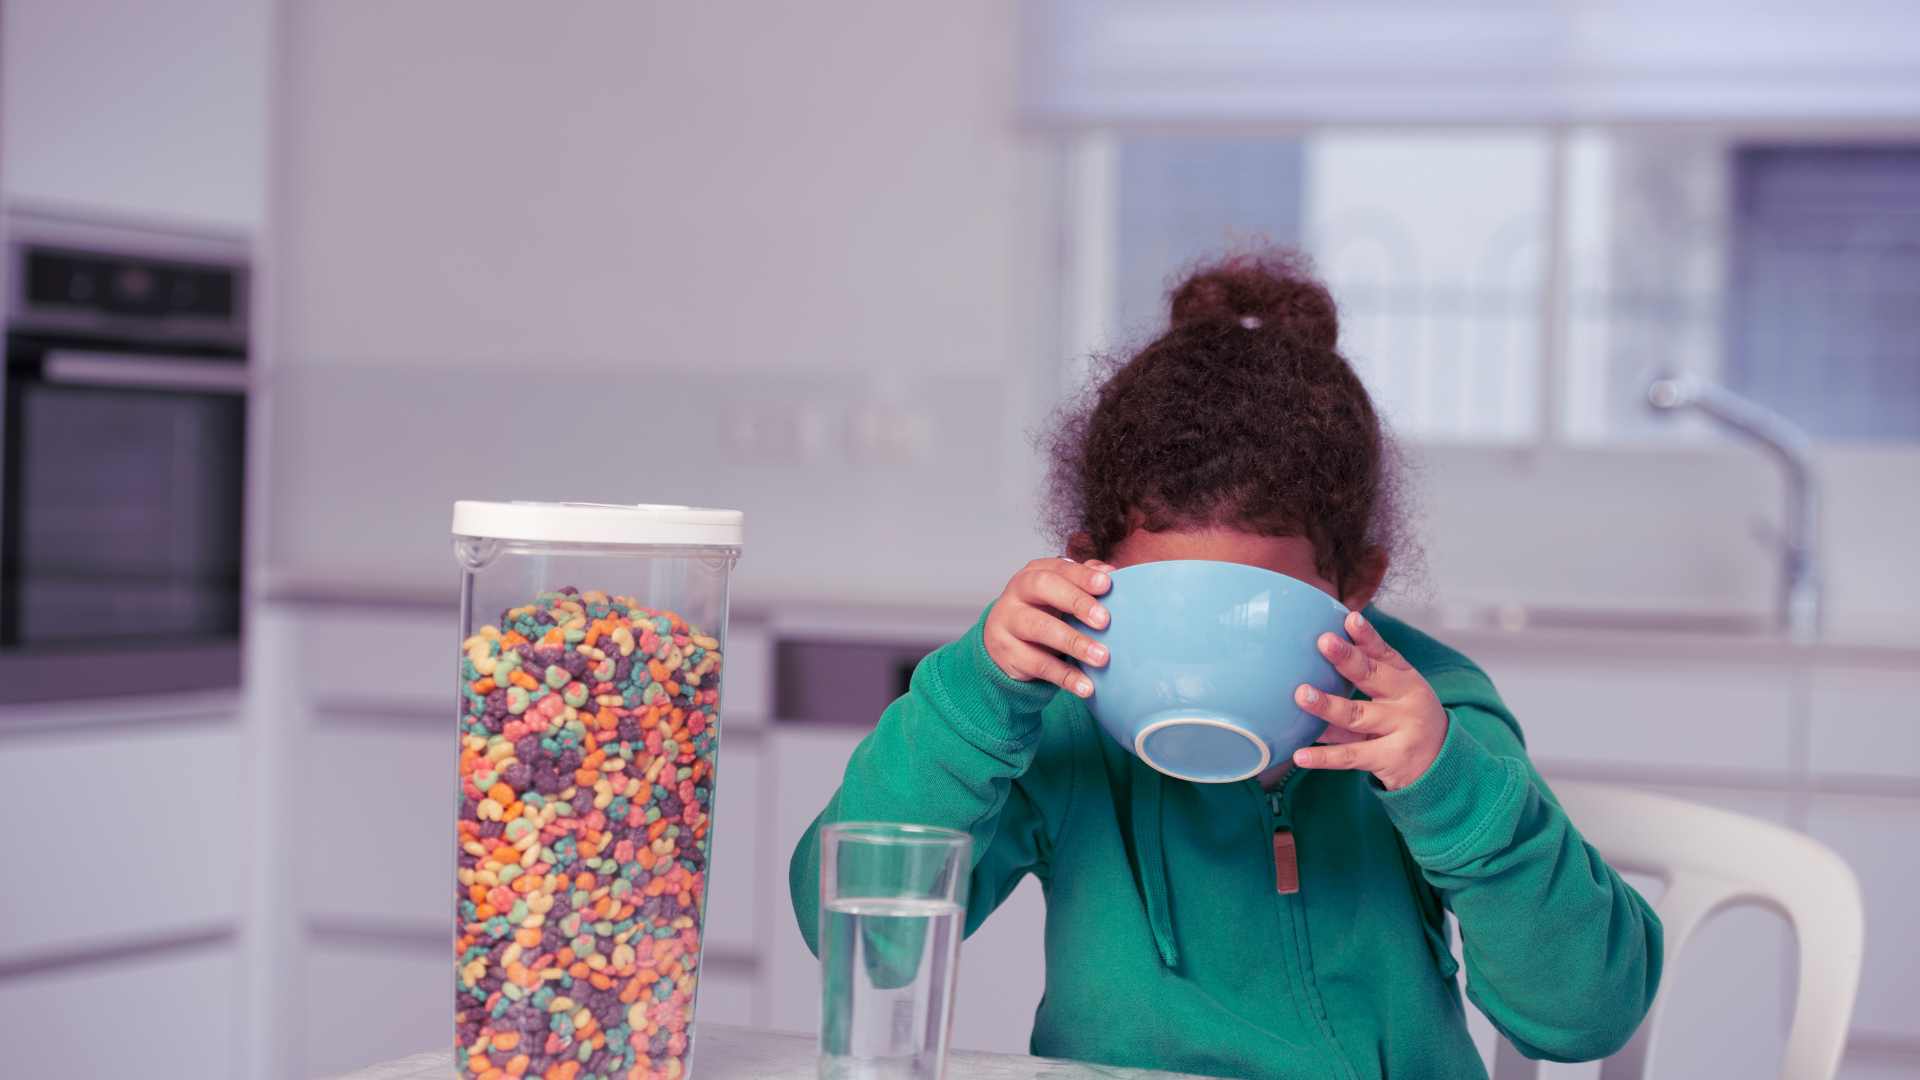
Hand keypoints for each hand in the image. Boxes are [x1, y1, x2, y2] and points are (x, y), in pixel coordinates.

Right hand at [983, 557, 1113, 697]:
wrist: (1004, 642)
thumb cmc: (1043, 612)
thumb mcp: (1062, 595)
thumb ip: (1084, 581)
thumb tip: (1110, 572)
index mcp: (1035, 573)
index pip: (1059, 568)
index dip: (1082, 576)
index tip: (1106, 585)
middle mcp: (1016, 593)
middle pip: (1042, 588)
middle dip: (1076, 602)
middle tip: (1104, 620)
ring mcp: (1007, 622)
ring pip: (1039, 628)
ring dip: (1073, 642)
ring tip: (1101, 658)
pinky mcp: (1006, 653)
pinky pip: (1038, 665)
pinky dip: (1065, 676)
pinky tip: (1086, 686)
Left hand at [1291, 610, 1447, 790]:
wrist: (1441, 763)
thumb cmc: (1407, 717)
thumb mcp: (1399, 690)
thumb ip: (1369, 670)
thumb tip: (1325, 643)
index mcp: (1406, 679)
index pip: (1384, 653)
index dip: (1366, 636)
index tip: (1350, 618)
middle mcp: (1405, 702)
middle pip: (1372, 678)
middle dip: (1347, 659)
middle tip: (1323, 642)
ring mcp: (1399, 732)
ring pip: (1357, 716)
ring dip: (1328, 706)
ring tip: (1301, 695)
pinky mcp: (1388, 760)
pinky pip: (1351, 756)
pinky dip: (1325, 757)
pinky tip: (1300, 755)